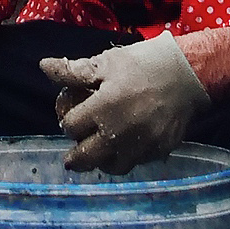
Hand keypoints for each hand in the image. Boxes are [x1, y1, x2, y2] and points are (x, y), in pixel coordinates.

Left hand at [40, 33, 206, 170]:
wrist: (186, 74)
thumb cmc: (142, 64)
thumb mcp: (105, 62)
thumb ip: (73, 71)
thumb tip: (43, 67)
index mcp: (102, 108)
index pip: (72, 126)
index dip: (67, 121)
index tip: (70, 117)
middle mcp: (120, 133)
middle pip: (88, 157)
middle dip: (76, 159)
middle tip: (72, 160)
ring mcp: (141, 145)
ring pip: (113, 166)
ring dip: (101, 162)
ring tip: (98, 156)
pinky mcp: (159, 151)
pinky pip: (136, 163)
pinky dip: (125, 160)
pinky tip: (123, 150)